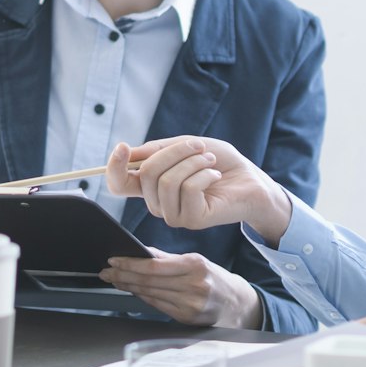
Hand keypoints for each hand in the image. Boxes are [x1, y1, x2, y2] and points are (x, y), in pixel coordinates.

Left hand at [100, 248, 263, 328]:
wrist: (237, 304)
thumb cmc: (215, 279)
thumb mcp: (196, 261)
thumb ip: (168, 259)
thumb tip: (142, 252)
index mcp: (195, 266)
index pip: (153, 266)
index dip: (129, 264)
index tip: (113, 260)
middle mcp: (193, 286)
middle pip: (148, 281)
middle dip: (123, 276)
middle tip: (106, 272)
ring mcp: (190, 305)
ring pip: (150, 295)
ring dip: (129, 287)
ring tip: (115, 280)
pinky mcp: (186, 319)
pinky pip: (158, 306)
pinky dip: (143, 298)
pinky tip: (133, 291)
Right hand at [105, 137, 293, 244]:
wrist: (251, 180)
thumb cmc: (219, 163)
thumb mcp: (185, 147)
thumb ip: (157, 150)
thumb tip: (128, 152)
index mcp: (152, 186)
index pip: (119, 184)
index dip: (114, 167)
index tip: (122, 147)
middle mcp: (158, 203)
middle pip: (145, 174)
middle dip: (174, 151)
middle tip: (198, 146)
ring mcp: (174, 215)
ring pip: (167, 181)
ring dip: (192, 161)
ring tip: (210, 161)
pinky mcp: (192, 220)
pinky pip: (188, 188)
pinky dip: (204, 173)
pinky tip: (215, 176)